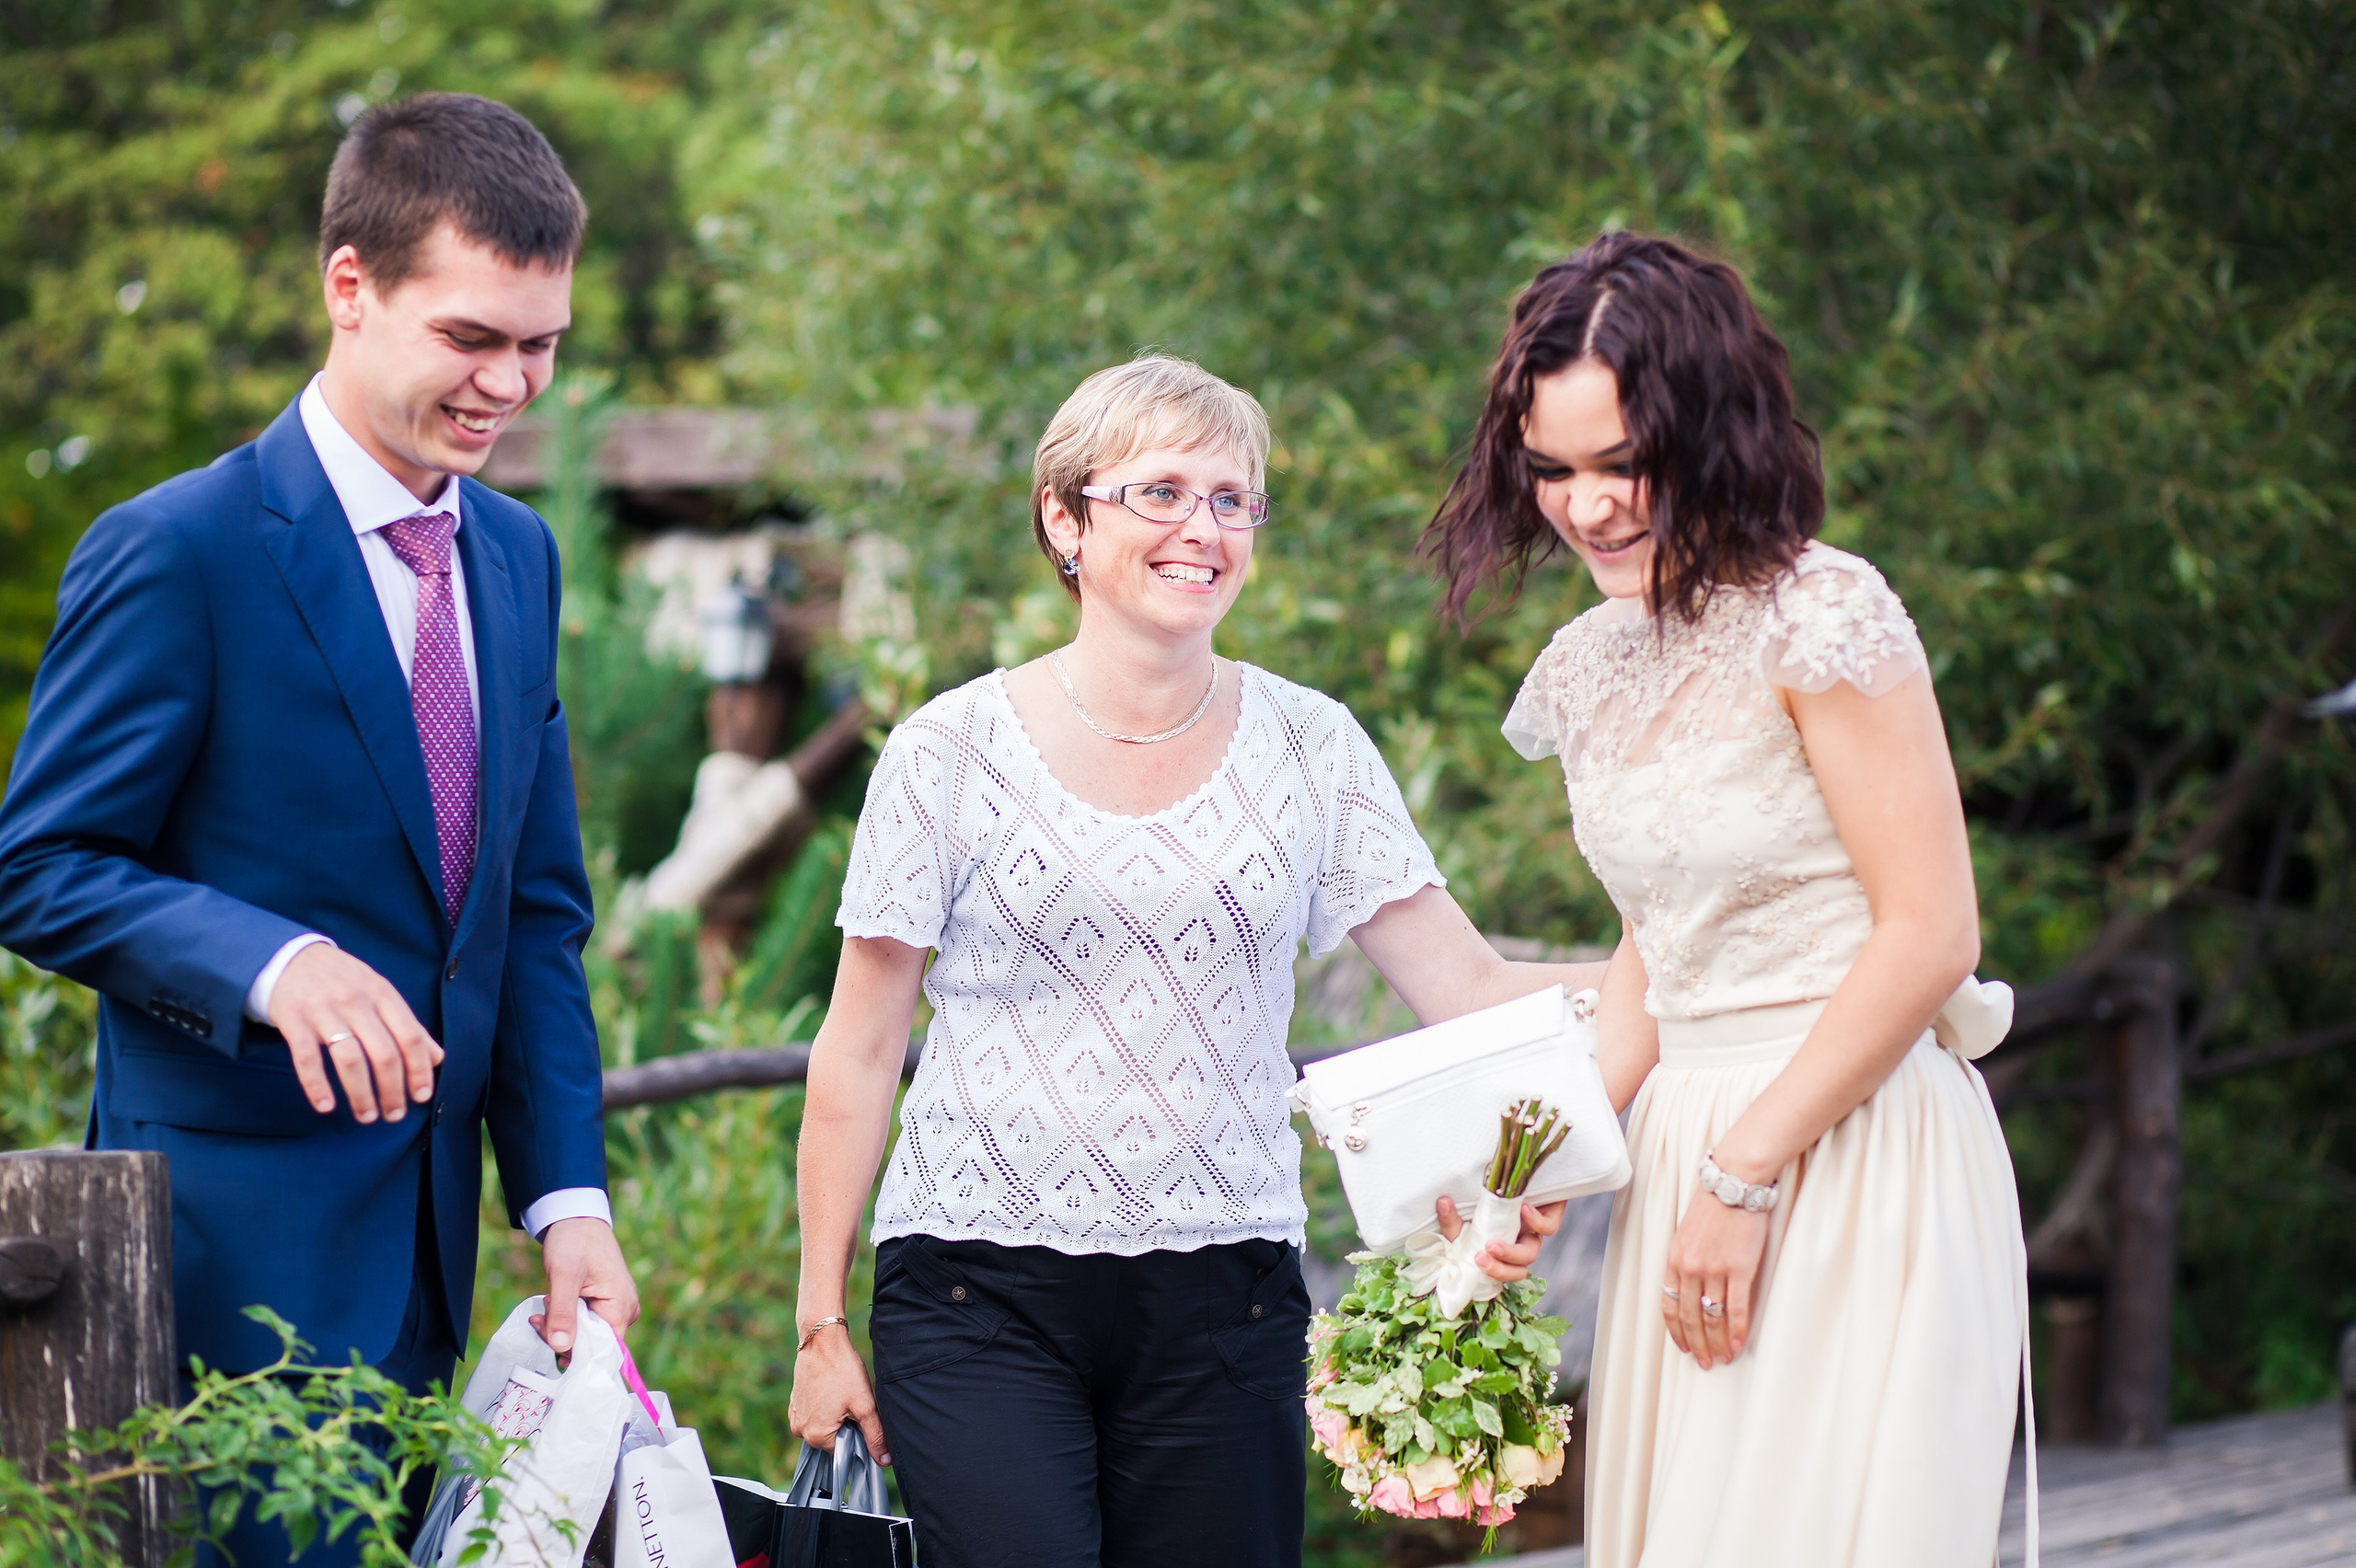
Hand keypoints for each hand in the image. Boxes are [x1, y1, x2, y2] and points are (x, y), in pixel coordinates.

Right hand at [267, 942, 443, 1121]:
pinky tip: (326, 1107)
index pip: (410, 1036)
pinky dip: (317, 1086)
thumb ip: (409, 1025)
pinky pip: (307, 1059)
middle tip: (395, 1115)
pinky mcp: (294, 1021)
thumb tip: (437, 1059)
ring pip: (349, 1059)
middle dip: (393, 1089)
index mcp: (382, 994)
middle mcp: (356, 1001)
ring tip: (368, 1116)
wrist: (290, 957)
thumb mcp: (380, 993)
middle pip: (383, 1053)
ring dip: (361, 1093)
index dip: (419, 1070)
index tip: (422, 1096)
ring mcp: (324, 1011)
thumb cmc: (343, 981)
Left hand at [535, 1217, 639, 1354]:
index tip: (547, 1333)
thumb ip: (563, 1313)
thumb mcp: (564, 1275)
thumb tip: (561, 1348)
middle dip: (561, 1334)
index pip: (602, 1349)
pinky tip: (552, 1303)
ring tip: (546, 1303)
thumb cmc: (574, 1241)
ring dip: (560, 1325)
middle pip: (591, 1344)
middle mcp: (624, 1311)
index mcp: (622, 1307)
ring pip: (584, 1335)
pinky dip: (564, 1318)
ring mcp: (614, 1308)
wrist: (576, 1218)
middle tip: (540, 1316)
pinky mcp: (602, 1304)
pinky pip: (583, 1323)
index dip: (574, 1350)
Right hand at [791, 1322, 889, 1464]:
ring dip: (836, 1415)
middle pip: (832, 1439)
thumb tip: (883, 1461)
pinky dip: (826, 1406)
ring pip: (824, 1425)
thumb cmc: (842, 1371)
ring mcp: (795, 1416)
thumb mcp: (864, 1405)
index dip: (857, 1434)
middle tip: (852, 1402)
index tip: (860, 1414)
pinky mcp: (795, 1403)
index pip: (843, 1450)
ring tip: (841, 1393)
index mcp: (815, 1436)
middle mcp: (800, 1431)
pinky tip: (832, 1389)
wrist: (823, 1341)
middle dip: (846, 1425)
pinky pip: (815, 1414)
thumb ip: (875, 1436)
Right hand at [1435, 1194, 1566, 1282]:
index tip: (1474, 1260)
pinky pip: (1549, 1227)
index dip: (1494, 1273)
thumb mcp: (1468, 1211)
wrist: (1522, 1172)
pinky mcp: (1551, 1212)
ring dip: (1511, 1253)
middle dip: (1500, 1269)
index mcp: (1505, 1246)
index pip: (1505, 1271)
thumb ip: (1453, 1217)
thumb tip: (1442, 1202)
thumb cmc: (1491, 1197)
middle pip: (1520, 1268)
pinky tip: (1522, 1210)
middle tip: (1481, 1257)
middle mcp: (1521, 1241)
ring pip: (1530, 1252)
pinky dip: (1536, 1223)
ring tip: (1492, 1244)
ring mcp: (1536, 1229)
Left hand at [1662, 1192, 1769, 1368]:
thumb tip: (1690, 1287)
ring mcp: (1713, 1269)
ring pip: (1711, 1317)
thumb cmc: (1713, 1205)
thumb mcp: (1687, 1232)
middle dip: (1697, 1344)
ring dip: (1717, 1342)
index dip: (1676, 1331)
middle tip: (1705, 1364)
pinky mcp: (1738, 1268)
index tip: (1684, 1348)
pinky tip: (1737, 1344)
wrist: (1734, 1182)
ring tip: (1723, 1359)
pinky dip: (1736, 1329)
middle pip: (1689, 1317)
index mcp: (1674, 1259)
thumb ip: (1686, 1260)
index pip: (1669, 1305)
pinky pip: (1735, 1307)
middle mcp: (1689, 1267)